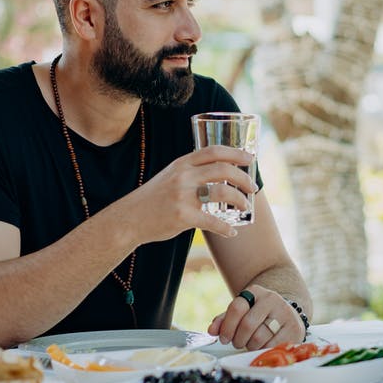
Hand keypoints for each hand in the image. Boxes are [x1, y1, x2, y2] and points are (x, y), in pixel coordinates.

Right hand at [125, 145, 256, 241]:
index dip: (235, 153)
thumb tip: (219, 172)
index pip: (214, 151)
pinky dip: (226, 228)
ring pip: (222, 193)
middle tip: (252, 187)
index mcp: (182, 163)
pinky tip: (231, 232)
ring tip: (245, 206)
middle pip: (223, 169)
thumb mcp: (170, 176)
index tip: (250, 158)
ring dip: (240, 200)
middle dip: (243, 178)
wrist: (129, 219)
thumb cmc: (153, 199)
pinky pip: (212, 222)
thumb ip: (191, 171)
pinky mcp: (182, 217)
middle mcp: (183, 176)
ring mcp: (182, 196)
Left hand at [207, 285, 304, 350]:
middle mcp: (271, 299)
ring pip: (258, 337)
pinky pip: (272, 346)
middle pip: (247, 325)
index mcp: (256, 292)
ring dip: (249, 346)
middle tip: (237, 343)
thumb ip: (225, 320)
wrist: (287, 314)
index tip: (224, 337)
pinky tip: (262, 346)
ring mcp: (285, 313)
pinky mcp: (294, 328)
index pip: (237, 308)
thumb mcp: (242, 312)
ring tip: (250, 344)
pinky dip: (263, 350)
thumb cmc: (260, 315)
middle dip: (238, 339)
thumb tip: (212, 330)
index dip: (227, 326)